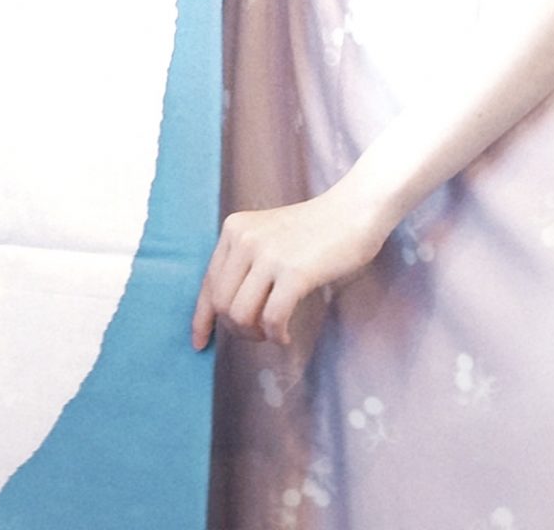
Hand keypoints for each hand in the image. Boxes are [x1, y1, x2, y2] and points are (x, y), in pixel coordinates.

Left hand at [189, 187, 386, 349]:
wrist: (354, 211)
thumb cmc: (315, 229)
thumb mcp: (268, 236)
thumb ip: (246, 262)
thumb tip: (228, 311)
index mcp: (234, 229)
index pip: (208, 282)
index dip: (202, 317)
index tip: (200, 342)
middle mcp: (245, 239)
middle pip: (221, 304)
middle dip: (236, 329)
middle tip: (258, 334)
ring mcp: (268, 255)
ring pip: (240, 315)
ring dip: (254, 334)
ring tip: (273, 333)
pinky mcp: (294, 272)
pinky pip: (271, 319)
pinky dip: (275, 335)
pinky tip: (285, 336)